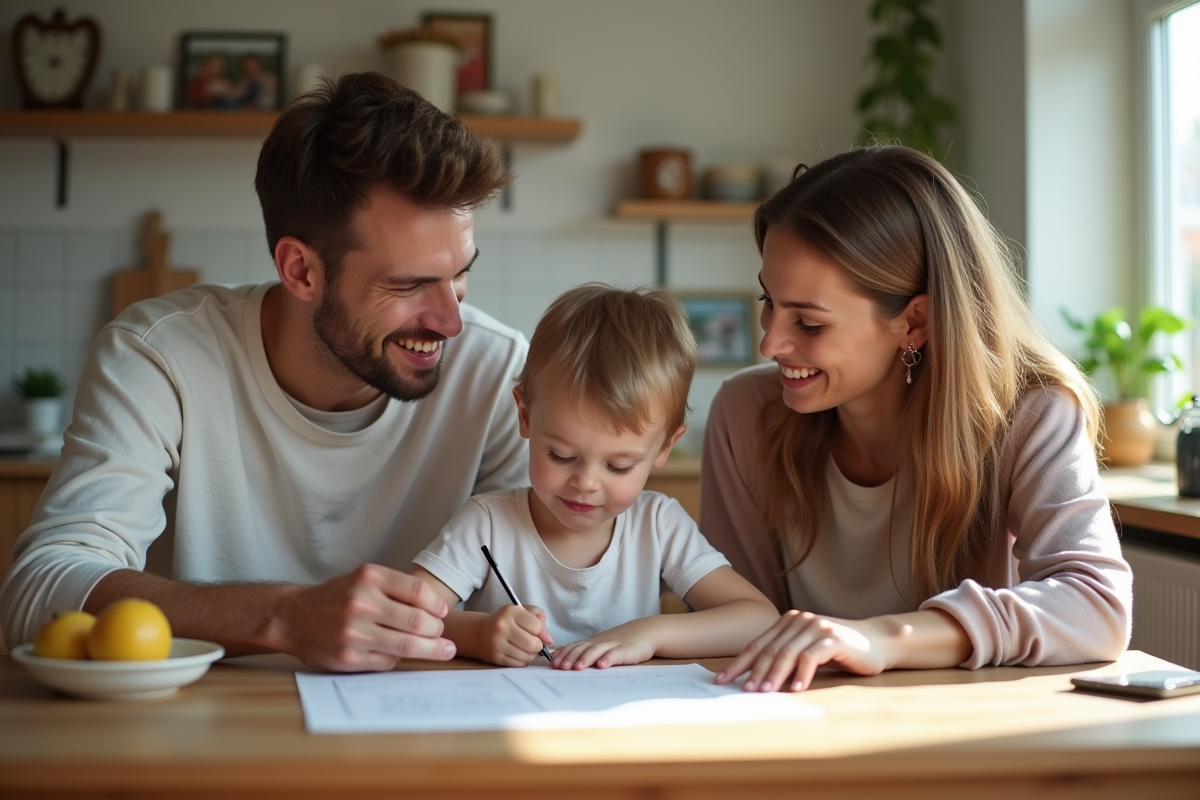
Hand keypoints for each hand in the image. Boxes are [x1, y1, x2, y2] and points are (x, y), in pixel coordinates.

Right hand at [275, 564, 454, 671]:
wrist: (293, 616)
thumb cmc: (337, 597)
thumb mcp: (363, 579)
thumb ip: (395, 589)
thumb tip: (436, 610)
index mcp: (369, 577)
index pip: (418, 591)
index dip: (438, 605)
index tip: (444, 612)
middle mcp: (361, 602)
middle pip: (418, 621)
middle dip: (437, 631)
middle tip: (441, 635)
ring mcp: (354, 632)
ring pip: (407, 645)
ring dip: (431, 649)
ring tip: (443, 650)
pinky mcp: (348, 657)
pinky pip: (388, 661)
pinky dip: (398, 658)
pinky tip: (399, 653)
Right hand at [477, 605, 552, 666]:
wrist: (482, 632)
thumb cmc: (508, 621)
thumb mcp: (523, 612)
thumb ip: (540, 619)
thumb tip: (548, 639)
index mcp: (511, 612)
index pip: (537, 626)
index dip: (541, 631)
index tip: (537, 632)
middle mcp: (502, 626)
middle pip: (533, 644)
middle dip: (538, 646)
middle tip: (534, 643)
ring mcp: (497, 643)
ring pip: (527, 656)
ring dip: (531, 655)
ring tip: (526, 648)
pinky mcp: (496, 658)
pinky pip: (519, 664)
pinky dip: (523, 661)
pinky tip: (518, 653)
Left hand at [550, 624, 654, 669]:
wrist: (645, 632)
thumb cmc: (620, 643)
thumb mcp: (601, 647)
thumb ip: (586, 653)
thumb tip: (564, 662)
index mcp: (593, 642)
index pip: (575, 646)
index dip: (564, 654)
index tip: (553, 664)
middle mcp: (601, 642)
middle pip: (583, 648)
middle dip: (571, 657)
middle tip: (561, 667)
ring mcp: (614, 645)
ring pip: (597, 650)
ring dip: (586, 658)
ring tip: (578, 667)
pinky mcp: (627, 650)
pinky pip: (616, 653)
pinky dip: (608, 658)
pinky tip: (602, 665)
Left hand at [713, 610, 888, 691]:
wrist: (877, 641)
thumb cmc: (839, 650)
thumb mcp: (807, 649)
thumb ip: (785, 657)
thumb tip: (754, 680)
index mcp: (788, 621)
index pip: (758, 645)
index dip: (739, 663)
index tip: (722, 680)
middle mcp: (799, 620)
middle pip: (770, 650)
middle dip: (753, 672)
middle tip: (743, 691)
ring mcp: (816, 627)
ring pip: (787, 653)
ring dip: (774, 675)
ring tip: (765, 692)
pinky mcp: (833, 638)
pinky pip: (811, 657)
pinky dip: (801, 674)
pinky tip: (796, 689)